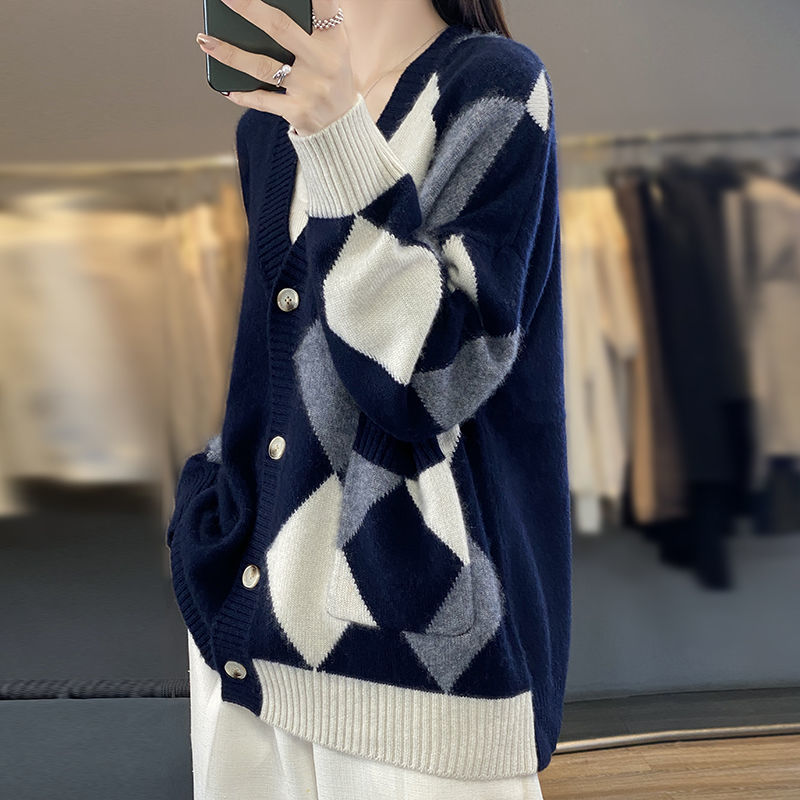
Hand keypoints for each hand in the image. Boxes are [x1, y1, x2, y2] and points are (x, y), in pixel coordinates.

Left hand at [195, 0, 358, 135]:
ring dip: (231, 54)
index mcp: (333, 39)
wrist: (341, 124)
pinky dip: (243, 95)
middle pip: (280, 28)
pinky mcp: (298, 111)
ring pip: (263, 67)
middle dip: (249, 9)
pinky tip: (225, 88)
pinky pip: (264, 100)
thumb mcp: (332, 47)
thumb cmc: (330, 75)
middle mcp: (322, 62)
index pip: (322, 5)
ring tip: (206, 41)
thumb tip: (263, 8)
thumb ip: (314, 24)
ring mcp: (310, 88)